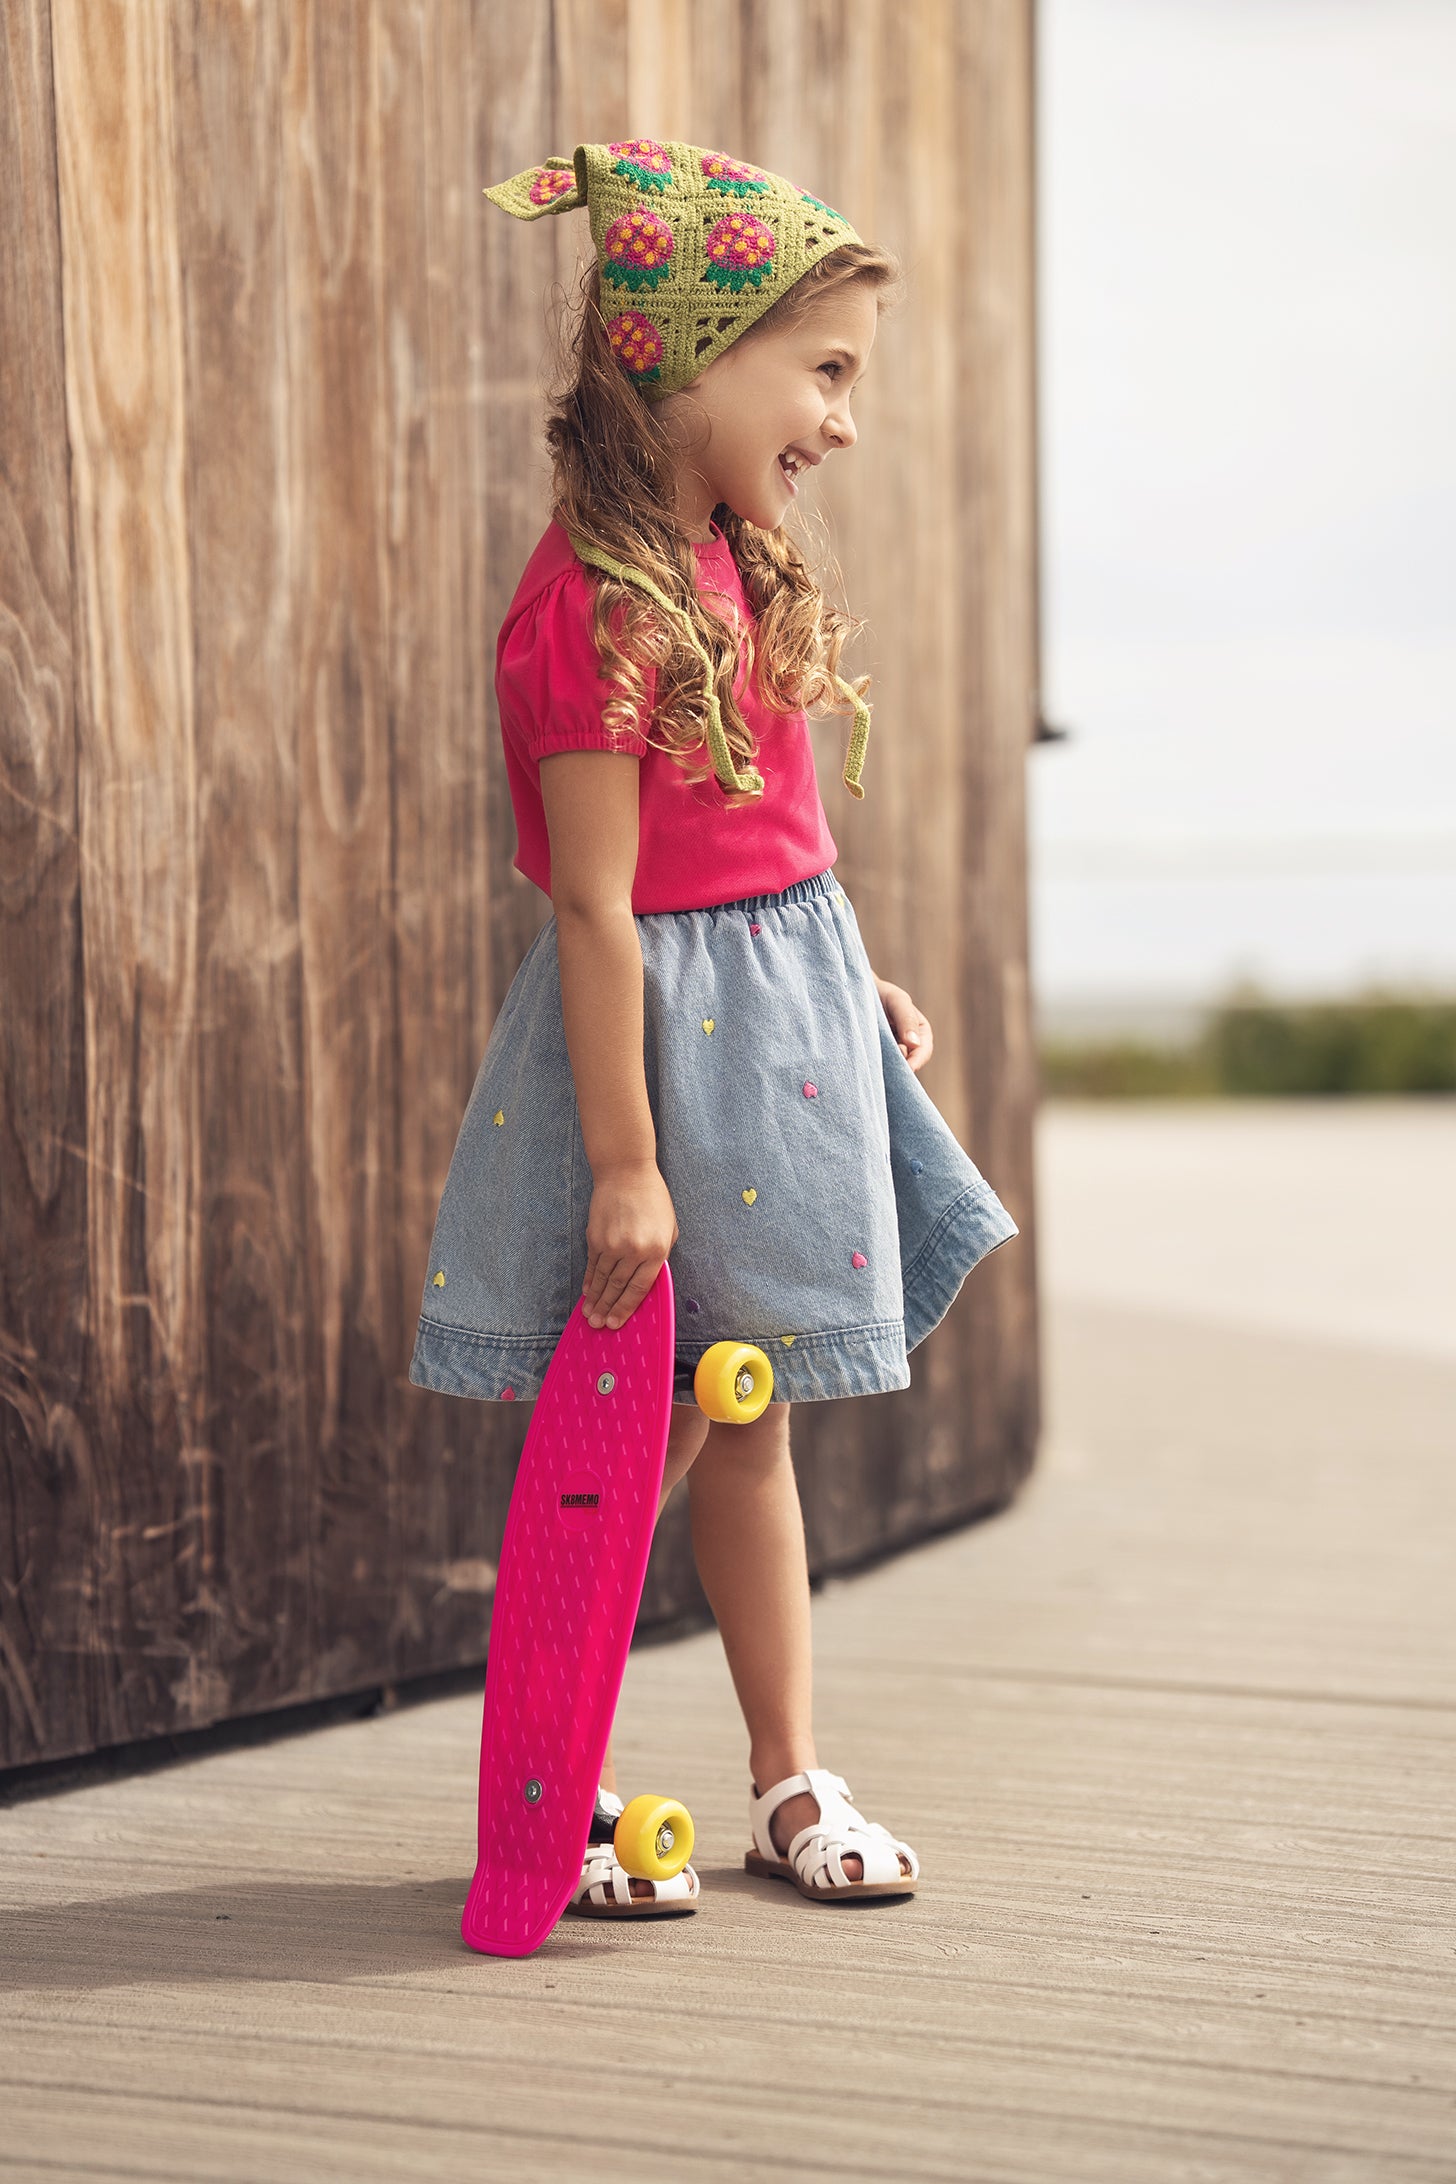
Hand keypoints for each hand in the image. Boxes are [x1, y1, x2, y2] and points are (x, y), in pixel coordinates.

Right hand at [582, 1160, 678, 1328]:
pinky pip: (592, 1265)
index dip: (627, 1308)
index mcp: (656, 1250)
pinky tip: (587, 1292)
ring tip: (589, 1315)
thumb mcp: (668, 1227)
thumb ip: (660, 1255)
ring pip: (602, 1279)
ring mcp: (611, 1244)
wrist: (626, 1172)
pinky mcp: (595, 1237)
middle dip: (607, 1309)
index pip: (639, 1288)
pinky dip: (590, 1280)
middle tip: (599, 1325)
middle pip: (618, 1287)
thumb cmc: (653, 1199)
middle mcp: (633, 1250)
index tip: (617, 1323)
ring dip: (595, 1299)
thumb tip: (646, 1280)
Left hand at [875, 977, 933, 1073]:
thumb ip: (906, 1019)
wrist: (856, 993)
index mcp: (921, 1033)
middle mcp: (908, 1045)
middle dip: (898, 1067)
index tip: (907, 1068)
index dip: (916, 1062)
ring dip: (884, 1068)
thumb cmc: (881, 993)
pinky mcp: (875, 1056)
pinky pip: (877, 1066)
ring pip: (891, 1067)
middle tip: (885, 1067)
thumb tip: (914, 1043)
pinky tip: (866, 1063)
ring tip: (873, 1062)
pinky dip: (873, 1066)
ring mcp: (891, 1052)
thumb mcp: (897, 1001)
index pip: (923, 1053)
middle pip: (907, 1064)